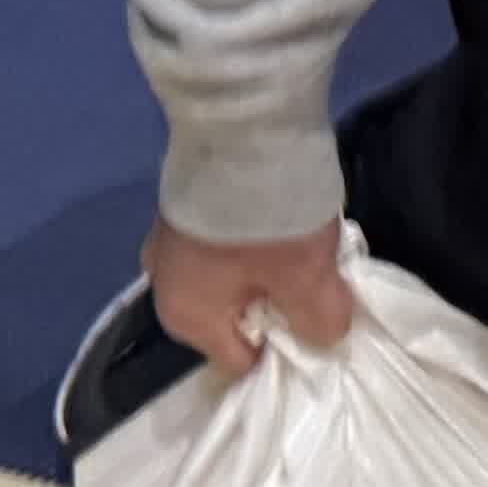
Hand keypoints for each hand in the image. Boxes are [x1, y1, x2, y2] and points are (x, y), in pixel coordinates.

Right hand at [144, 213, 354, 377]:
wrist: (241, 125)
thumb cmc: (268, 221)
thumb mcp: (309, 281)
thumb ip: (321, 322)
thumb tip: (324, 332)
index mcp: (185, 317)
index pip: (242, 361)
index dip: (284, 347)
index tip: (313, 316)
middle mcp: (163, 284)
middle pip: (233, 315)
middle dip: (272, 303)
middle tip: (309, 276)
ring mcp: (166, 238)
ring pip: (227, 275)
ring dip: (261, 266)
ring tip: (298, 242)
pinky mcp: (180, 202)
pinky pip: (220, 240)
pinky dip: (247, 236)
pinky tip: (275, 214)